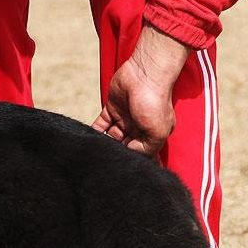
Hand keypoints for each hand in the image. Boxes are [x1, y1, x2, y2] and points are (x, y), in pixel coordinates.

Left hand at [92, 23, 189, 156]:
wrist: (145, 73)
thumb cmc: (155, 102)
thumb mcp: (157, 132)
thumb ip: (146, 149)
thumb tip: (129, 156)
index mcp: (153, 135)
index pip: (144, 154)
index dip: (136, 163)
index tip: (127, 174)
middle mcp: (139, 129)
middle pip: (125, 147)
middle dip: (118, 154)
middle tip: (106, 165)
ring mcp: (125, 119)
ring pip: (112, 138)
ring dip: (105, 145)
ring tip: (97, 155)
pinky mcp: (112, 109)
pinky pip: (101, 125)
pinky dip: (95, 133)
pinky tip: (90, 142)